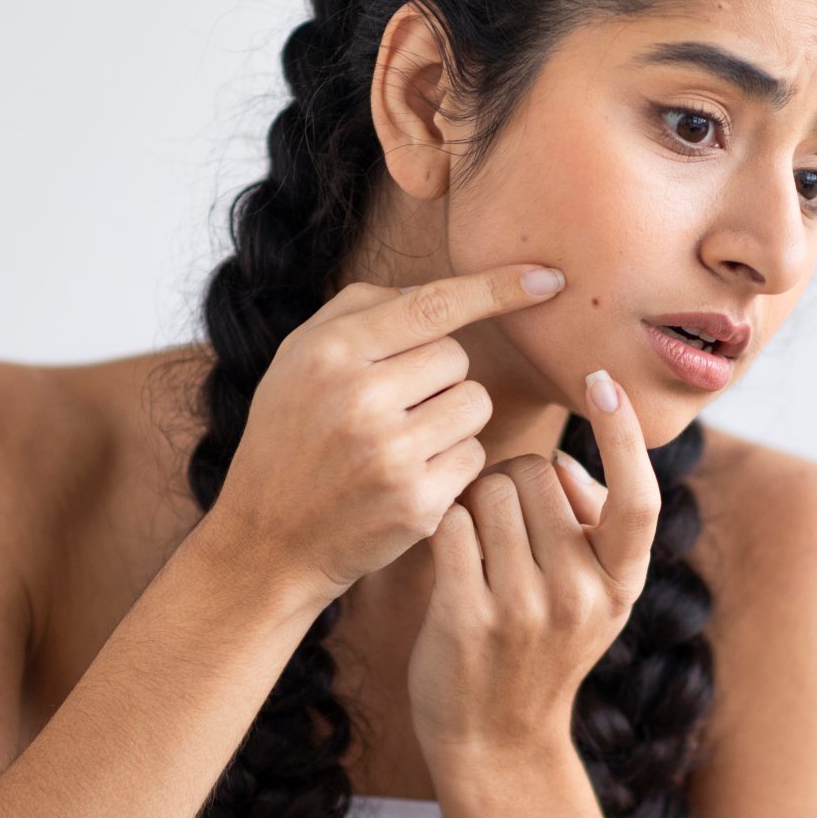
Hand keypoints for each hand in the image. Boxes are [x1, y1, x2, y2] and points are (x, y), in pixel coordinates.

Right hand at [201, 263, 567, 607]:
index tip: (547, 278)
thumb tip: (435, 292)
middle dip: (440, 376)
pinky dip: (452, 463)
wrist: (269, 539)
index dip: (496, 288)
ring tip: (401, 440)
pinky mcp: (416, 504)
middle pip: (458, 358)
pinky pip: (473, 456)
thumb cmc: (290, 436)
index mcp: (330, 353)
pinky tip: (409, 476)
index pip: (433, 305)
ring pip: (474, 405)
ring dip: (452, 418)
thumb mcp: (298, 359)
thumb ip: (360, 310)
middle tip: (394, 406)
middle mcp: (359, 400)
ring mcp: (390, 456)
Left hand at [408, 367, 661, 773]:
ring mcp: (525, 610)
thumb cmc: (539, 648)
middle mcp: (581, 596)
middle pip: (533, 473)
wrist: (495, 743)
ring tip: (476, 548)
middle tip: (503, 527)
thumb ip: (592, 528)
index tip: (603, 380)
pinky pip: (450, 525)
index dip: (623, 434)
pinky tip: (446, 555)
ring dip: (472, 504)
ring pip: (487, 492)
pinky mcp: (467, 618)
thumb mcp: (594, 598)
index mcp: (622, 584)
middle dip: (510, 481)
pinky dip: (442, 526)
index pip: (638, 497)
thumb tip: (564, 463)